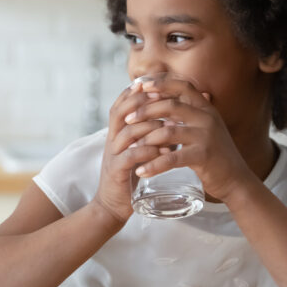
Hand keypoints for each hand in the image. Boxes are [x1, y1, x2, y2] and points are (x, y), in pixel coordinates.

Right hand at [90, 81, 167, 226]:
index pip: (121, 104)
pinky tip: (164, 150)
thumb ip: (150, 134)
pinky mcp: (117, 172)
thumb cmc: (131, 175)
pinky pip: (131, 156)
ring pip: (128, 132)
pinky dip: (148, 151)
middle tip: (163, 97)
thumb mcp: (138, 150)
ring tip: (171, 125)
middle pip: (120, 112)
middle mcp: (111, 140)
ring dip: (150, 126)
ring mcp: (112, 155)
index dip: (135, 91)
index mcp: (116, 132)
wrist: (114, 205)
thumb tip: (175, 118)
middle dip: (141, 102)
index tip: (154, 82)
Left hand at [123, 75, 252, 202]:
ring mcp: (206, 136)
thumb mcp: (202, 128)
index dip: (160, 82)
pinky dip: (154, 165)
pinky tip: (141, 171)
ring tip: (130, 146)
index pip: (182, 85)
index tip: (139, 84)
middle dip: (145, 110)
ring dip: (145, 139)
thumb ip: (186, 115)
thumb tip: (157, 102)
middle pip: (171, 106)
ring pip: (168, 132)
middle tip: (127, 119)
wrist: (236, 180)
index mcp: (206, 108)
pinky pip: (172, 158)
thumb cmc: (213, 155)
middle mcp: (207, 118)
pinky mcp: (204, 156)